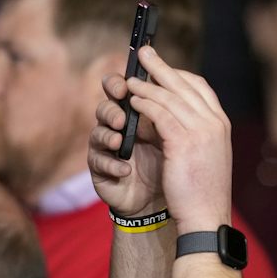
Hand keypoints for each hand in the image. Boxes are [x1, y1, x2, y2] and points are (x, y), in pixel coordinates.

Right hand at [88, 71, 168, 217]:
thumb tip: (178, 79)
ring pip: (97, 134)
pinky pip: (99, 163)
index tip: (129, 83)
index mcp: (133, 111)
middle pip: (104, 108)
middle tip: (121, 117)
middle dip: (110, 110)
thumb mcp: (174, 132)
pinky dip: (112, 165)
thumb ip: (171, 110)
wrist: (163, 198)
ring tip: (118, 142)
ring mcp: (106, 148)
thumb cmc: (169, 160)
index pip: (119, 90)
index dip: (118, 84)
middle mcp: (116, 126)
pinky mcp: (101, 170)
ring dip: (107, 136)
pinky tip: (125, 169)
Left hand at [91, 47, 233, 231]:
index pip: (200, 88)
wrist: (205, 216)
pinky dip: (144, 103)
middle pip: (185, 84)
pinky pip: (159, 113)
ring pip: (169, 96)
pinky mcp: (183, 142)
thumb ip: (195, 133)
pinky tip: (131, 100)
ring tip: (129, 80)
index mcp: (221, 125)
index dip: (178, 74)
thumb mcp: (205, 155)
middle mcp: (214, 123)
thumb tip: (174, 116)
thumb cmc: (202, 191)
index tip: (160, 68)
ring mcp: (201, 131)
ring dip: (146, 85)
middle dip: (161, 66)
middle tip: (143, 52)